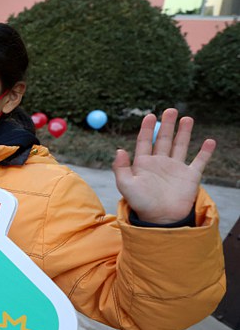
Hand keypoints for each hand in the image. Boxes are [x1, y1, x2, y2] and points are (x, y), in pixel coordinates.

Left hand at [113, 108, 215, 223]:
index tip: (149, 116)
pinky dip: (205, 152)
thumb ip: (121, 168)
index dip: (147, 129)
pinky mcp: (190, 176)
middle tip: (170, 110)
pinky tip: (209, 142)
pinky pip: (199, 161)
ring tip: (187, 118)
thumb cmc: (141, 204)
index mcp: (143, 164)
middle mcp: (160, 163)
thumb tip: (119, 150)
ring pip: (181, 145)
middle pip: (164, 140)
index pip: (145, 142)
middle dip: (167, 125)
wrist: (161, 219)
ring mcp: (175, 169)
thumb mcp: (126, 186)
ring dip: (184, 132)